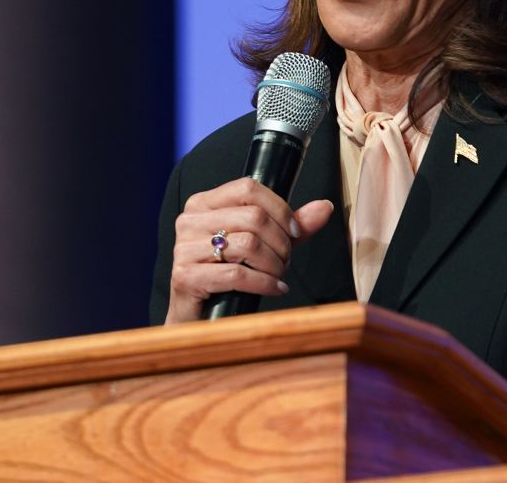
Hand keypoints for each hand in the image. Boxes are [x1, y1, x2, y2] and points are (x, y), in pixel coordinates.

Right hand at [164, 177, 333, 323]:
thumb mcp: (263, 244)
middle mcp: (189, 220)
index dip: (280, 209)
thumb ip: (290, 225)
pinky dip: (264, 283)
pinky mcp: (185, 276)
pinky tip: (275, 288)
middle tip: (286, 261)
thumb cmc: (228, 275)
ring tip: (279, 275)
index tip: (295, 232)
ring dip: (274, 264)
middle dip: (281, 243)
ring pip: (247, 244)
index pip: (248, 188)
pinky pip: (236, 274)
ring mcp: (183, 248)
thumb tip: (324, 207)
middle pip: (253, 217)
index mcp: (204, 203)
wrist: (196, 317)